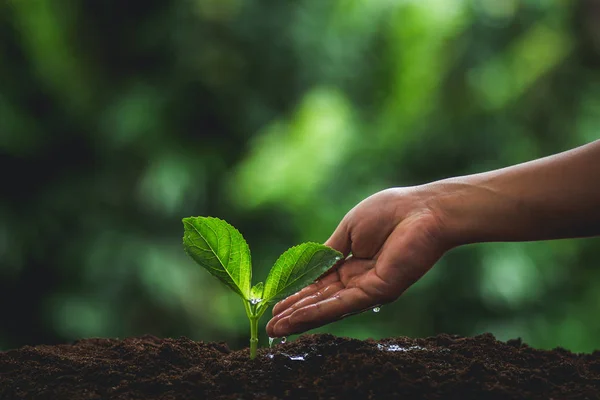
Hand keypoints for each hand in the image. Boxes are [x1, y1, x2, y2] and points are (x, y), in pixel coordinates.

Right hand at [266, 186, 450, 336]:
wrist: (422, 210)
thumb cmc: (389, 212)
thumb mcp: (348, 230)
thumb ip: (328, 251)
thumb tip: (308, 266)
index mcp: (351, 264)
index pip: (320, 285)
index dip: (298, 295)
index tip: (276, 305)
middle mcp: (358, 281)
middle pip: (321, 301)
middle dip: (295, 313)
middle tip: (269, 327)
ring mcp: (368, 289)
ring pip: (329, 308)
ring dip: (301, 319)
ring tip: (276, 330)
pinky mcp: (378, 292)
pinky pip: (343, 304)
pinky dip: (318, 312)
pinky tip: (297, 318)